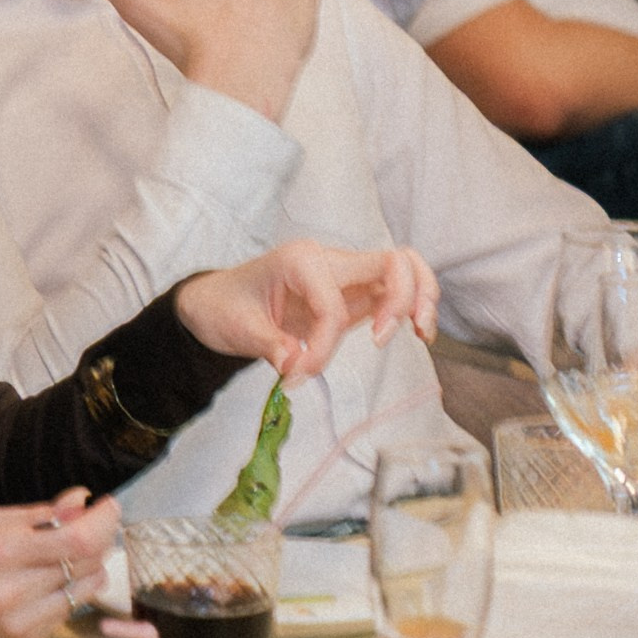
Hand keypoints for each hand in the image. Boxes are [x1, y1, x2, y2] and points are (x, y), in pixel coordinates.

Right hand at [0, 486, 118, 637]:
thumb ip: (35, 514)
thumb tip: (79, 500)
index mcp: (0, 553)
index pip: (78, 539)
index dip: (104, 521)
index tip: (110, 506)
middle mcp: (14, 592)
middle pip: (88, 563)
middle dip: (100, 539)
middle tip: (95, 525)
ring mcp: (21, 624)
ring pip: (85, 590)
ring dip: (88, 567)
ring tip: (70, 553)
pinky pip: (67, 613)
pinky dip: (68, 593)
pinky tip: (47, 583)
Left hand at [177, 239, 438, 382]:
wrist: (216, 301)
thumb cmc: (226, 307)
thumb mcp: (239, 329)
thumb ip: (271, 346)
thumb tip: (298, 368)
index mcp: (300, 261)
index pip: (332, 306)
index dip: (322, 347)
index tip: (299, 376)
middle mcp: (329, 260)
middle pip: (391, 262)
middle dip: (403, 298)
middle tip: (387, 340)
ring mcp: (346, 276)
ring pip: (403, 270)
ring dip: (420, 298)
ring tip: (421, 332)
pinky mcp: (354, 295)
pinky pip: (394, 291)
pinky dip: (412, 306)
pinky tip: (416, 331)